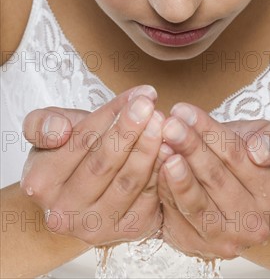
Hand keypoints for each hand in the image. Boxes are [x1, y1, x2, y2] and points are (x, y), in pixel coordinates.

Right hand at [20, 85, 169, 245]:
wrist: (74, 199)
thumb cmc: (63, 157)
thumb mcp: (43, 133)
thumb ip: (43, 124)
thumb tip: (60, 130)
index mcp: (41, 183)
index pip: (82, 141)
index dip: (112, 114)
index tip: (137, 95)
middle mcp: (65, 212)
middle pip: (104, 163)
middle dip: (131, 130)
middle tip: (150, 105)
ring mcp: (96, 226)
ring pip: (128, 182)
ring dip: (149, 149)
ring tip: (162, 122)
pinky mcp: (126, 232)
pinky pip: (149, 199)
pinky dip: (160, 172)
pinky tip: (169, 148)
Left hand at [157, 103, 269, 259]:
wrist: (239, 197)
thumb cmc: (248, 158)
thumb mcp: (269, 138)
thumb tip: (259, 152)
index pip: (237, 155)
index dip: (208, 131)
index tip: (184, 110)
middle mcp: (255, 222)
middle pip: (215, 177)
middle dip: (189, 146)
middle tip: (169, 124)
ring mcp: (226, 239)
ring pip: (196, 202)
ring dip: (175, 173)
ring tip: (162, 147)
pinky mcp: (197, 246)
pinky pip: (177, 216)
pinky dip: (165, 190)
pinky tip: (157, 167)